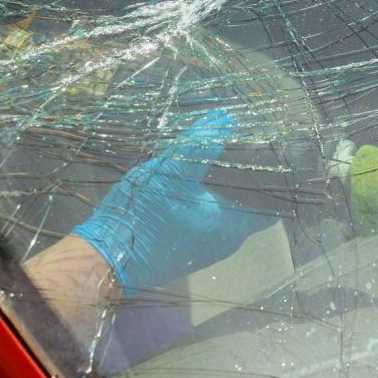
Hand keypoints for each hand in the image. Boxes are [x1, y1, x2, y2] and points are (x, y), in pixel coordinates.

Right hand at [73, 109, 273, 289]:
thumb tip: (226, 118)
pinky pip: (207, 217)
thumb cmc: (142, 218)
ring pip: (227, 209)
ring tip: (218, 153)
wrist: (102, 259)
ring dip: (223, 186)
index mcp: (236, 225)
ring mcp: (208, 245)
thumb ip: (200, 145)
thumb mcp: (171, 172)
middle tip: (241, 143)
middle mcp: (229, 239)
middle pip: (250, 201)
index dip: (274, 176)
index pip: (272, 199)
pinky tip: (194, 177)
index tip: (269, 150)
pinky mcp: (187, 247)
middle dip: (246, 175)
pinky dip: (205, 198)